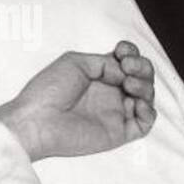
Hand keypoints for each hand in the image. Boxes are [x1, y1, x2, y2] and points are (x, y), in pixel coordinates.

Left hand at [0, 41, 156, 160]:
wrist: (35, 120)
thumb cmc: (46, 91)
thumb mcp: (75, 62)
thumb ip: (105, 62)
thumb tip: (125, 71)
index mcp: (97, 78)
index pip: (127, 63)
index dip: (132, 54)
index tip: (122, 51)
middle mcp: (107, 95)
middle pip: (141, 78)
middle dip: (143, 67)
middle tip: (128, 67)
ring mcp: (113, 114)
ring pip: (146, 98)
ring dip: (145, 86)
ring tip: (128, 83)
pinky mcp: (117, 133)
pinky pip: (145, 123)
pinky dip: (148, 110)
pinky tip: (135, 102)